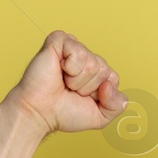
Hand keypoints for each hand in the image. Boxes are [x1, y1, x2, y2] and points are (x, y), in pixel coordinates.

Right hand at [8, 30, 127, 135]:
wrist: (40, 113)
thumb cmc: (64, 112)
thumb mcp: (101, 116)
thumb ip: (118, 105)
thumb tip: (109, 85)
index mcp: (95, 71)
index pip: (113, 77)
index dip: (99, 93)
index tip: (82, 97)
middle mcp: (86, 57)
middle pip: (104, 69)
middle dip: (88, 87)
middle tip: (69, 89)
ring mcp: (73, 47)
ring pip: (93, 63)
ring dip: (77, 80)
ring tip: (63, 81)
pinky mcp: (60, 40)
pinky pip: (79, 52)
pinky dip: (70, 68)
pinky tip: (59, 70)